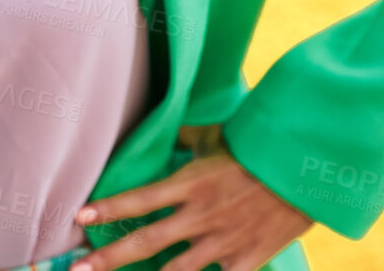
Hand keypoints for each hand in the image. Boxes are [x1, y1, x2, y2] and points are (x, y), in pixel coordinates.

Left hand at [69, 150, 312, 270]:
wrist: (307, 171)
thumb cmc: (260, 151)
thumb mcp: (219, 137)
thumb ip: (187, 136)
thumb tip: (163, 126)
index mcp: (192, 183)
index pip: (140, 199)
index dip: (108, 208)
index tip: (80, 216)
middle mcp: (201, 216)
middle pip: (145, 242)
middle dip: (107, 259)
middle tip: (76, 269)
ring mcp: (222, 242)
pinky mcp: (244, 261)